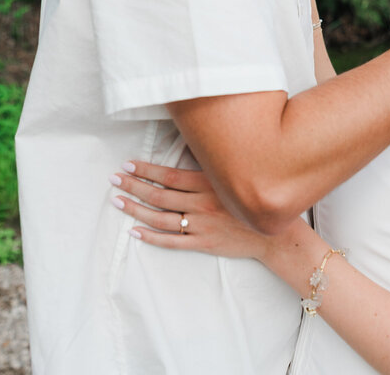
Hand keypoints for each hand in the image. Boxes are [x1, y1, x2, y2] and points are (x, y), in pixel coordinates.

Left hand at [109, 160, 271, 258]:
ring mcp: (202, 225)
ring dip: (136, 210)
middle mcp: (203, 204)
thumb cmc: (255, 200)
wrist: (274, 234)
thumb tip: (191, 146)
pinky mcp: (203, 243)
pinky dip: (151, 237)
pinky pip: (171, 241)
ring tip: (118, 201)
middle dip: (133, 186)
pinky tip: (135, 231)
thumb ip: (212, 166)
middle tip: (114, 179)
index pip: (170, 176)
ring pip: (160, 218)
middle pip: (159, 196)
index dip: (147, 170)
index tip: (129, 165)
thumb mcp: (236, 176)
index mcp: (210, 184)